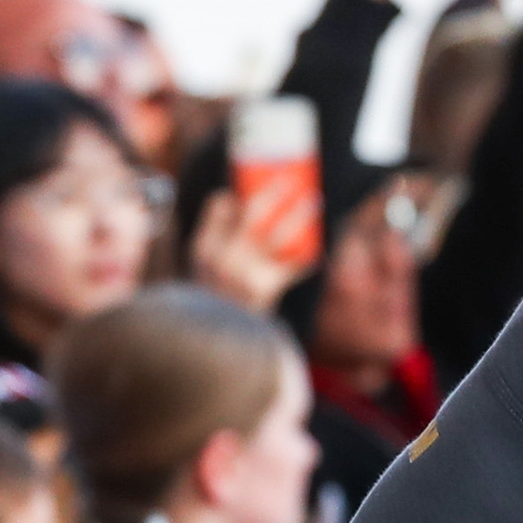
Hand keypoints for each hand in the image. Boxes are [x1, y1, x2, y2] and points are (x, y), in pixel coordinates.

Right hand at [185, 186, 317, 313]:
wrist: (223, 341)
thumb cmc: (216, 297)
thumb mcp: (203, 268)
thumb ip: (215, 236)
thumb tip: (231, 197)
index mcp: (205, 247)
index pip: (220, 205)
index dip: (236, 192)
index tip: (248, 187)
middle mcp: (224, 256)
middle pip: (252, 213)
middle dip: (273, 191)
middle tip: (288, 180)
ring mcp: (246, 272)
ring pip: (278, 234)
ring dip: (299, 215)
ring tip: (314, 201)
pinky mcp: (266, 287)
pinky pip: (292, 266)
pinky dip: (308, 258)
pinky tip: (319, 252)